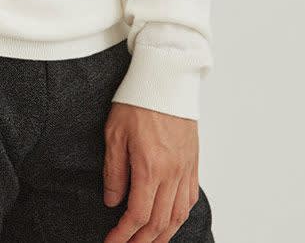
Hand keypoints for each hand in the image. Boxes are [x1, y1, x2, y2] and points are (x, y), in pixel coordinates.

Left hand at [101, 102, 200, 242]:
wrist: (165, 78)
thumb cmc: (137, 100)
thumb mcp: (114, 133)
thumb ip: (114, 171)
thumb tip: (112, 201)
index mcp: (150, 167)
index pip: (138, 215)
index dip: (123, 235)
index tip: (111, 242)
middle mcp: (172, 173)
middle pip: (159, 223)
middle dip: (141, 242)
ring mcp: (186, 170)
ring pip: (177, 216)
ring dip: (162, 236)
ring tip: (146, 242)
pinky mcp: (193, 163)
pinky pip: (189, 200)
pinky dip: (179, 217)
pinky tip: (169, 221)